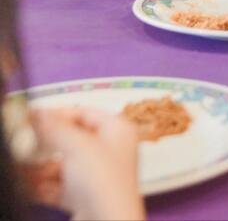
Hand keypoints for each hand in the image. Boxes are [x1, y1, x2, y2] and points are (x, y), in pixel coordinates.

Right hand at [31, 106, 143, 220]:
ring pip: (63, 164)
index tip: (36, 117)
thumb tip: (40, 115)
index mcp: (118, 131)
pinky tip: (28, 183)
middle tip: (27, 140)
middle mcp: (110, 152)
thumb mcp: (78, 146)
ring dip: (41, 165)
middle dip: (47, 141)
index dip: (59, 113)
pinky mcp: (85, 199)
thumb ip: (56, 128)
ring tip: (23, 162)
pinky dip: (43, 184)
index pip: (85, 112)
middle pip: (73, 139)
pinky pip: (59, 186)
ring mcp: (97, 176)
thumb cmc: (107, 186)